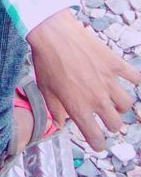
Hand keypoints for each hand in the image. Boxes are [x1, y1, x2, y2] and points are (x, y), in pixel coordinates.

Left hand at [27, 8, 139, 150]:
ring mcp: (108, 81)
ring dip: (120, 105)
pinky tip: (128, 79)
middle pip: (116, 124)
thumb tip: (60, 124)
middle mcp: (97, 98)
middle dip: (110, 124)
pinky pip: (135, 77)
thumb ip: (55, 110)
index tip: (97, 142)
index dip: (97, 144)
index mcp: (79, 108)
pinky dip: (135, 80)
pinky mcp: (114, 64)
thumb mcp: (44, 89)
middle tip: (104, 117)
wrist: (52, 33)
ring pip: (127, 104)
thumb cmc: (45, 60)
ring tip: (112, 99)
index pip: (96, 138)